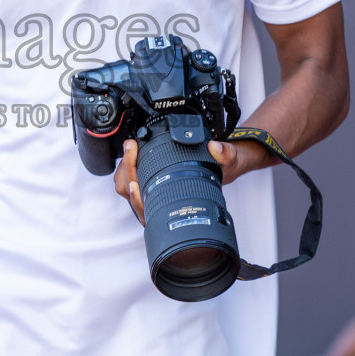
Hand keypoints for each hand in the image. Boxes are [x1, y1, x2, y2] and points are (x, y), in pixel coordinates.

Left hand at [115, 136, 267, 223]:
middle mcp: (161, 204)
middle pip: (130, 195)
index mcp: (176, 206)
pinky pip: (129, 178)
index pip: (147, 209)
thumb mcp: (229, 160)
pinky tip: (133, 150)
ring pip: (126, 187)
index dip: (136, 197)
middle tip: (131, 147)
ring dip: (124, 167)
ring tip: (131, 146)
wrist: (222, 167)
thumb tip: (215, 148)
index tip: (135, 179)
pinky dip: (128, 165)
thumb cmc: (222, 171)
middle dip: (127, 170)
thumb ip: (225, 153)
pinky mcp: (149, 182)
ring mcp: (153, 193)